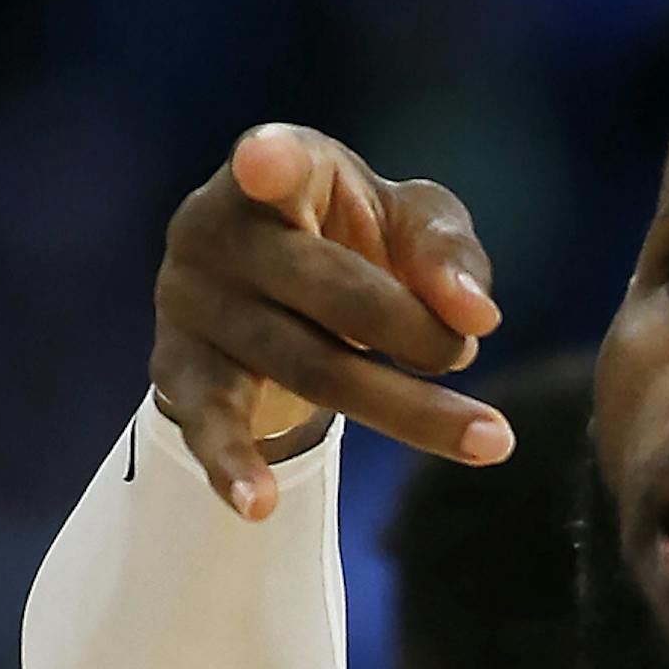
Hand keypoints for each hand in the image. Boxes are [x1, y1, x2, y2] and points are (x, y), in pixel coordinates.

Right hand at [152, 121, 513, 518]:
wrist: (271, 297)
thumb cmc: (354, 243)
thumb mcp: (408, 225)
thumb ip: (447, 253)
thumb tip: (477, 318)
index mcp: (280, 170)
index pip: (278, 160)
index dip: (272, 162)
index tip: (263, 164)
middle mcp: (221, 228)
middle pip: (330, 291)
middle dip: (414, 331)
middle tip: (467, 355)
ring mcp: (194, 303)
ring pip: (305, 366)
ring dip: (405, 410)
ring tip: (488, 440)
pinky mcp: (180, 370)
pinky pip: (210, 422)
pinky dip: (234, 465)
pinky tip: (259, 507)